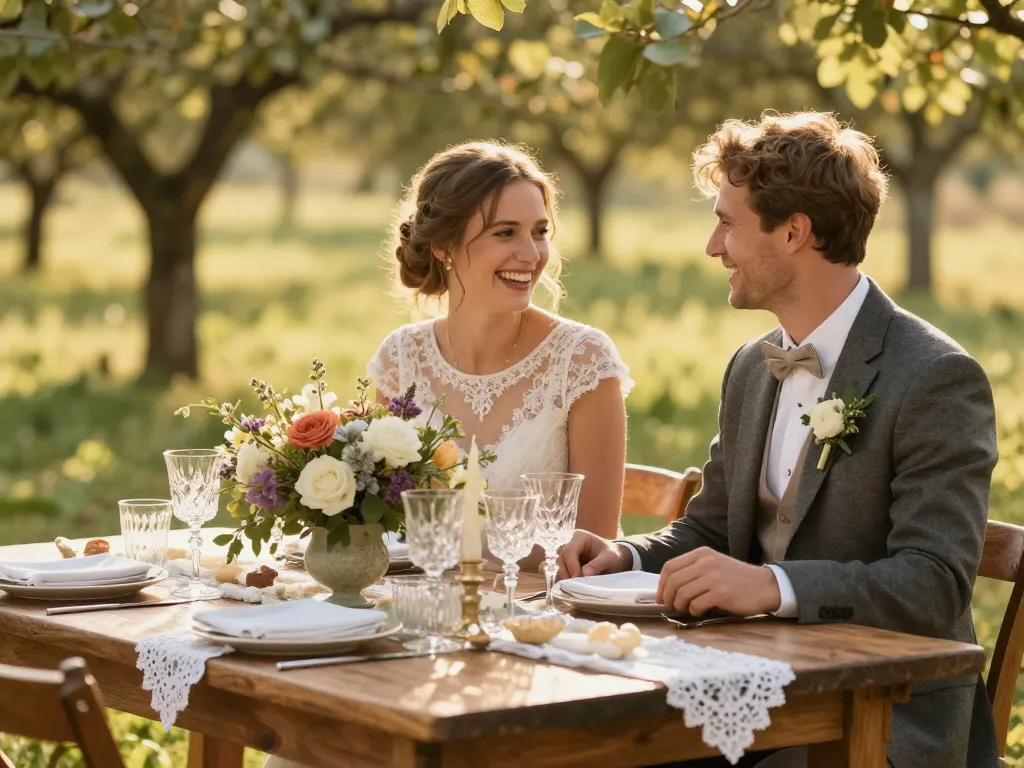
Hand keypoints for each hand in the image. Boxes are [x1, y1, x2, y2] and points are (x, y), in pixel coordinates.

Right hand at [556, 530, 631, 579]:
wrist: (615, 560)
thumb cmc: (613, 556)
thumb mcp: (610, 558)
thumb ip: (597, 564)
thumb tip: (584, 574)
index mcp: (580, 537)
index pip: (569, 550)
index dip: (571, 565)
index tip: (578, 578)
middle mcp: (570, 543)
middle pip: (561, 558)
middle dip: (567, 572)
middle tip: (576, 584)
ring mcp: (567, 554)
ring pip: (559, 566)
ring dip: (564, 576)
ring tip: (575, 585)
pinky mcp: (566, 565)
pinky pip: (560, 572)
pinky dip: (563, 580)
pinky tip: (571, 586)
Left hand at [658, 547, 781, 616]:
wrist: (765, 585)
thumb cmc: (737, 578)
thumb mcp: (714, 565)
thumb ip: (694, 570)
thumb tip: (668, 588)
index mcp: (702, 553)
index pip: (670, 567)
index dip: (662, 584)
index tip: (662, 596)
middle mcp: (706, 562)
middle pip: (674, 581)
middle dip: (668, 597)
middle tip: (672, 607)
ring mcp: (714, 577)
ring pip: (682, 593)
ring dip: (680, 606)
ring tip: (687, 609)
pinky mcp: (721, 593)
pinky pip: (696, 604)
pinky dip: (694, 611)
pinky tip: (699, 612)